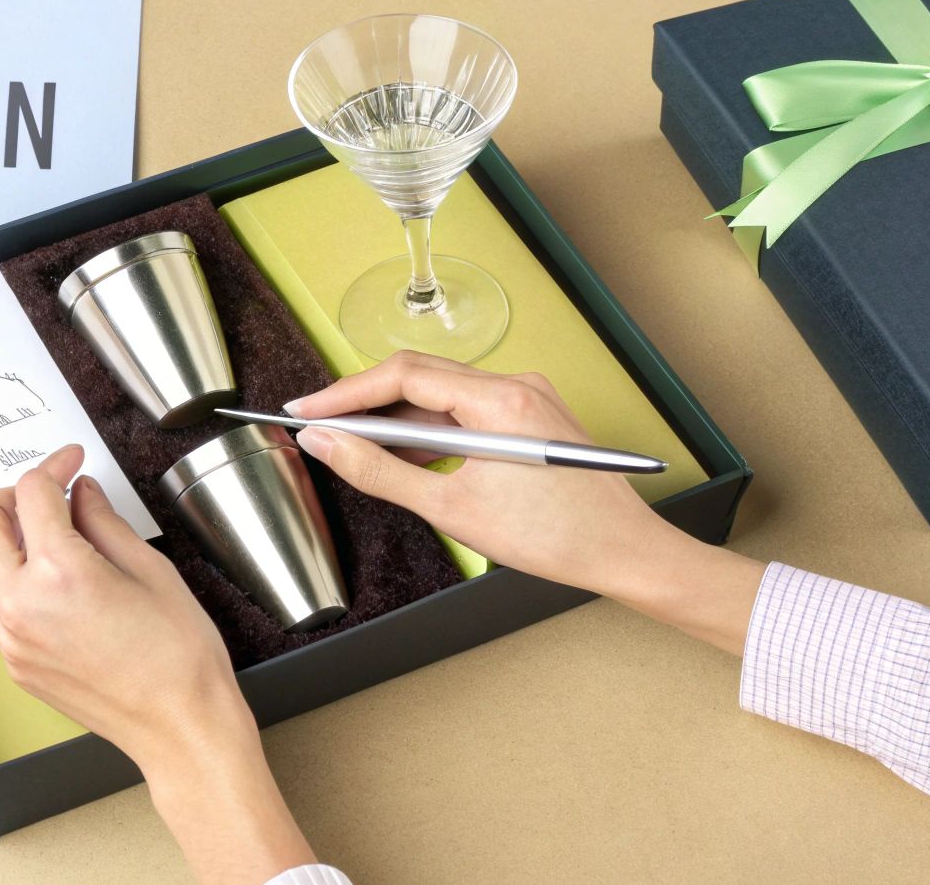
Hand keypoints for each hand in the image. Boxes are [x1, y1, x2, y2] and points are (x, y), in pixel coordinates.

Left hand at [0, 445, 315, 882]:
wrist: (180, 727)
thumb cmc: (180, 656)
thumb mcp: (150, 569)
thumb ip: (103, 522)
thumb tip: (79, 492)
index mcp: (60, 574)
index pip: (32, 493)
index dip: (53, 465)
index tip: (71, 462)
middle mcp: (21, 607)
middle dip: (7, 497)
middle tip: (46, 498)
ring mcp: (10, 640)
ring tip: (38, 540)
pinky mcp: (13, 664)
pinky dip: (0, 580)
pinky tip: (44, 580)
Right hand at [287, 351, 764, 653]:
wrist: (624, 553)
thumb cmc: (556, 538)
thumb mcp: (452, 509)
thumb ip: (380, 471)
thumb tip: (328, 444)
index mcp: (499, 400)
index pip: (403, 376)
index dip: (345, 392)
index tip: (305, 409)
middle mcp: (515, 385)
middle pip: (420, 377)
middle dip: (364, 402)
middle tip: (317, 424)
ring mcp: (526, 399)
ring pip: (441, 395)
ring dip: (396, 419)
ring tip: (353, 447)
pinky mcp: (531, 417)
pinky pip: (466, 411)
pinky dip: (429, 431)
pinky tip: (405, 455)